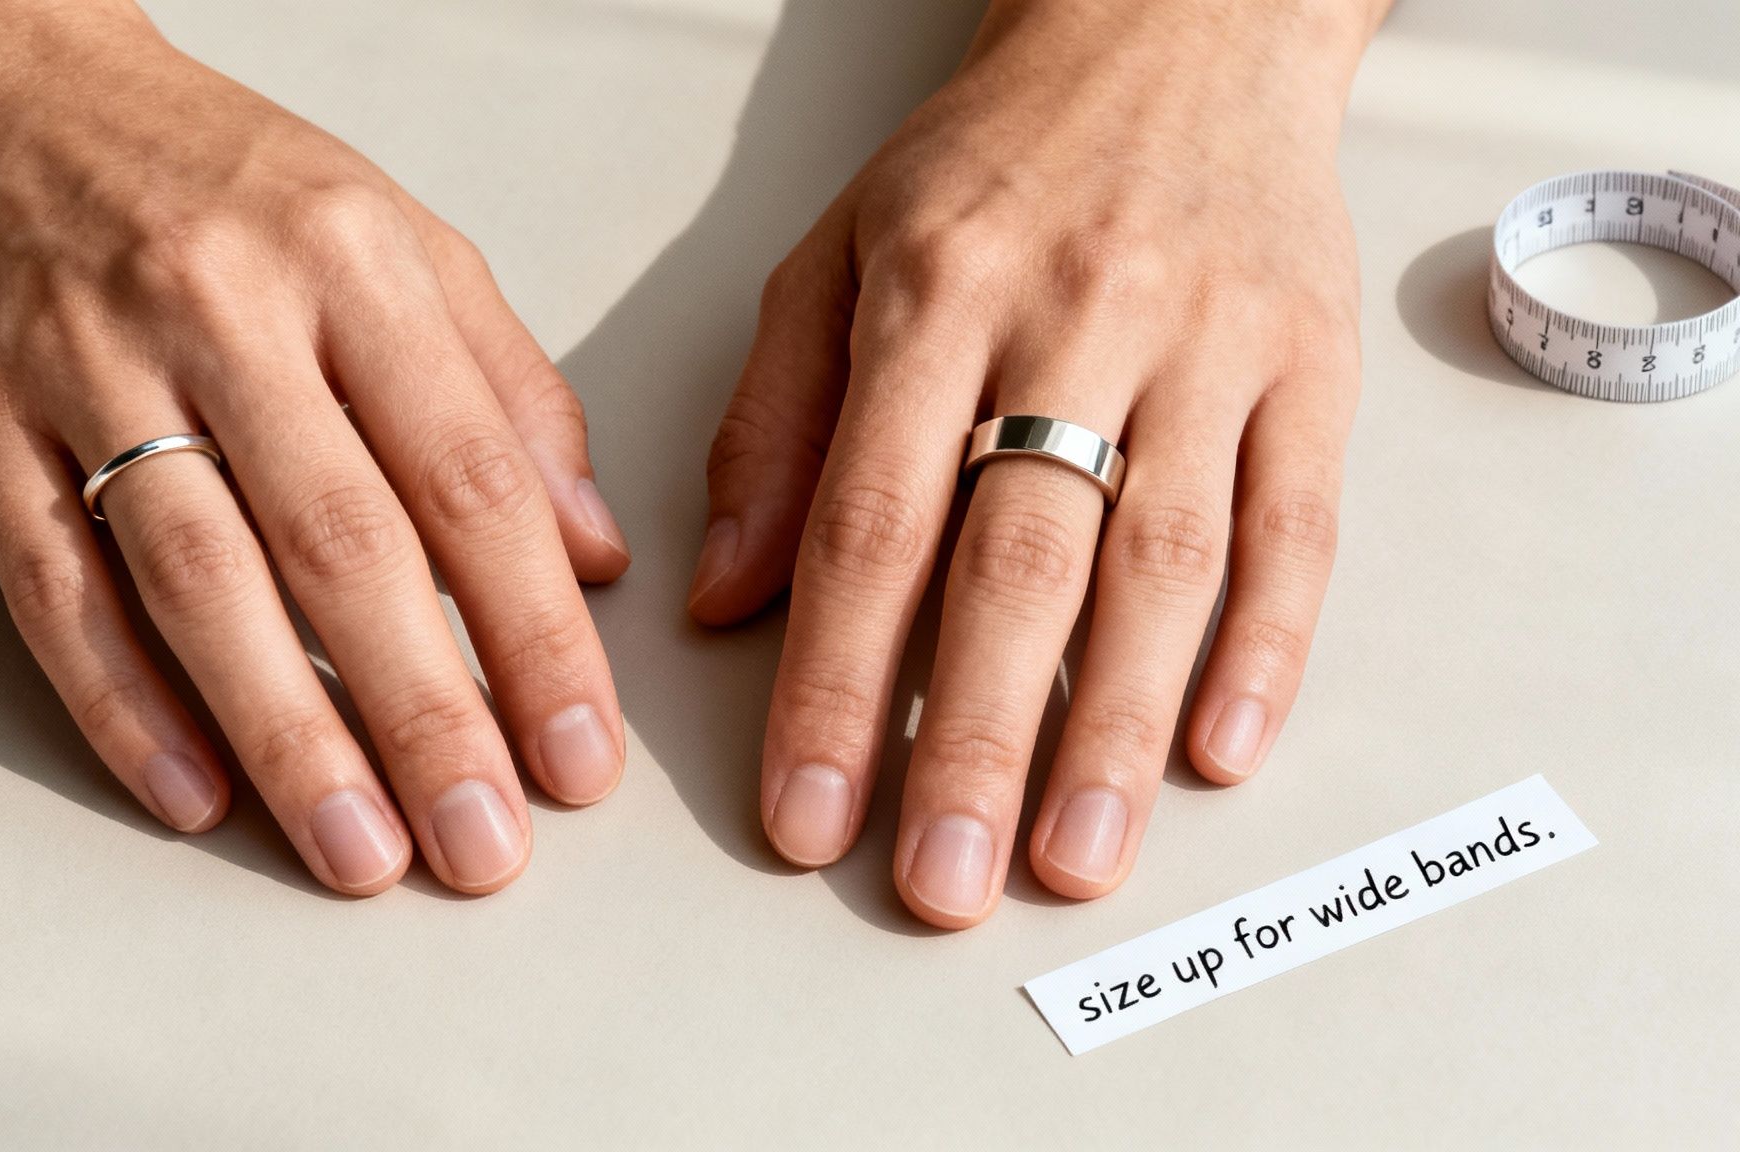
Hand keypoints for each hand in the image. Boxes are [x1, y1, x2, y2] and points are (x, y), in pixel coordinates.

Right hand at [0, 5, 630, 894]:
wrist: (0, 90)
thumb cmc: (226, 185)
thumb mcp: (403, 241)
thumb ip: (509, 392)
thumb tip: (595, 552)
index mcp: (354, 264)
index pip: (471, 475)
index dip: (535, 630)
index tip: (579, 752)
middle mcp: (225, 313)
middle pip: (344, 546)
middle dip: (428, 714)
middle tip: (486, 846)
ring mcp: (90, 370)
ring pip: (201, 582)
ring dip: (289, 733)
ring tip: (361, 852)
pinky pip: (56, 586)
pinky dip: (123, 702)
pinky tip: (194, 794)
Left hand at [692, 0, 1380, 927]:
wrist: (1177, 29)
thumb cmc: (990, 163)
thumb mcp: (838, 256)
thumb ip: (774, 425)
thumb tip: (722, 599)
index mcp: (934, 293)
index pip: (869, 523)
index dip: (831, 685)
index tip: (806, 818)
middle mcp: (1075, 315)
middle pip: (1017, 560)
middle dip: (970, 738)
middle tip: (940, 884)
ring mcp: (1210, 340)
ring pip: (1165, 560)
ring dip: (1115, 726)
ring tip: (1075, 860)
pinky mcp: (1313, 361)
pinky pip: (1298, 521)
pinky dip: (1267, 645)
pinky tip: (1221, 751)